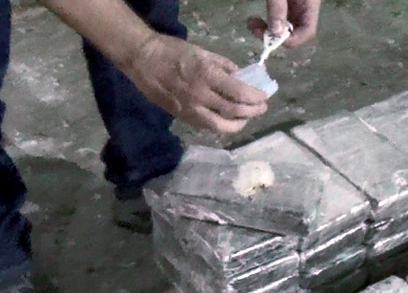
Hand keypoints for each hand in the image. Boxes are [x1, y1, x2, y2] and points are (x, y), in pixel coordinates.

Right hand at [122, 33, 267, 132]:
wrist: (143, 61)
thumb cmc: (173, 51)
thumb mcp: (202, 52)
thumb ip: (223, 65)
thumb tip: (239, 77)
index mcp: (207, 76)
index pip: (239, 92)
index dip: (256, 97)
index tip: (264, 97)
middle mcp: (200, 96)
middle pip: (234, 112)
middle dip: (252, 112)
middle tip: (261, 108)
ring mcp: (190, 110)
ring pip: (221, 126)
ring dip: (238, 124)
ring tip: (246, 118)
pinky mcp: (183, 117)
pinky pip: (207, 126)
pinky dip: (221, 125)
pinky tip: (227, 120)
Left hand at [248, 0, 321, 46]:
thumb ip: (278, 8)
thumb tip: (275, 32)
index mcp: (311, 4)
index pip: (307, 31)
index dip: (290, 40)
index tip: (270, 38)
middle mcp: (306, 7)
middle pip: (296, 31)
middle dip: (275, 36)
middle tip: (255, 29)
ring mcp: (297, 4)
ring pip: (286, 26)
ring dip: (269, 30)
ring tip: (252, 23)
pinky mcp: (288, 2)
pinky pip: (281, 17)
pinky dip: (269, 22)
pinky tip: (257, 19)